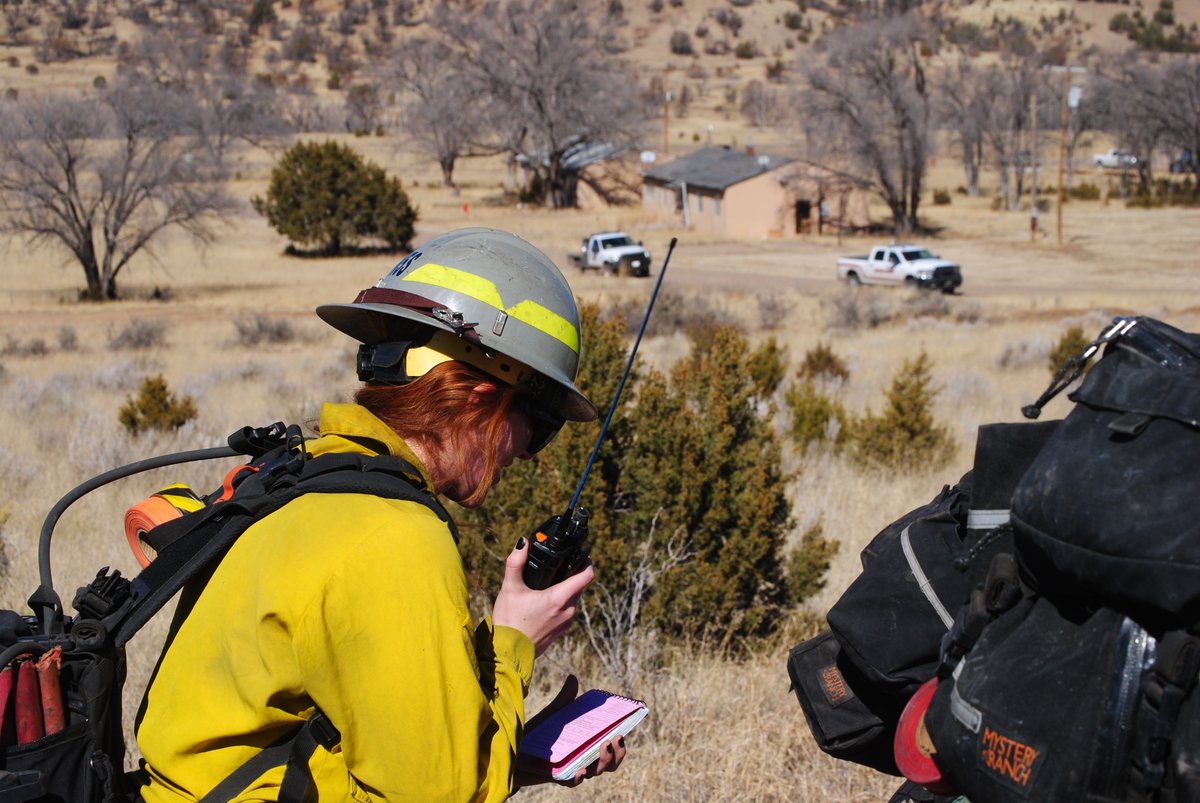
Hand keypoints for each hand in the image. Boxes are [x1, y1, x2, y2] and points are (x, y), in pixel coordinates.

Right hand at [493, 538, 593, 656]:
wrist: (508, 652)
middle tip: (559, 564)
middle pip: (580, 586)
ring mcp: (566, 622)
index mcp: (560, 598)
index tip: (581, 554)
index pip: (587, 576)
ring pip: (573, 598)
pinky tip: (544, 599)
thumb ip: (516, 562)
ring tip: (550, 581)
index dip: (586, 562)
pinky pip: (567, 610)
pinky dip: (561, 601)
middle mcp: (568, 611)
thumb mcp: (510, 588)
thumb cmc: (509, 620)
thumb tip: (523, 542)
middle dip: (573, 573)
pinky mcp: (561, 630)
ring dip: (566, 588)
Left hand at [516, 675, 627, 788]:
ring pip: (594, 772)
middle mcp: (582, 760)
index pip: (610, 748)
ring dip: (603, 762)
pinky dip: (577, 778)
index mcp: (586, 746)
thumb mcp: (553, 715)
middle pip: (608, 764)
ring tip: (604, 746)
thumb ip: (565, 700)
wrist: (514, 749)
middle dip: (617, 754)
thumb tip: (573, 678)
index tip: (625, 729)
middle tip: (616, 737)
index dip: (621, 744)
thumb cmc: (538, 734)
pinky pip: (570, 782)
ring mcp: (570, 769)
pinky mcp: (555, 776)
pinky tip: (580, 770)